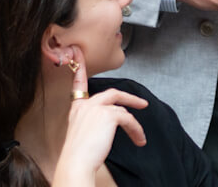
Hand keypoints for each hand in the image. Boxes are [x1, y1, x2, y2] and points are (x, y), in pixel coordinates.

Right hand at [52, 46, 147, 186]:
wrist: (76, 163)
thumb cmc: (78, 155)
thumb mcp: (82, 133)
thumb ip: (93, 122)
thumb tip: (112, 121)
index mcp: (77, 108)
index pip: (78, 83)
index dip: (80, 68)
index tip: (77, 54)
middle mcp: (86, 105)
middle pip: (112, 94)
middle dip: (129, 98)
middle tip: (142, 103)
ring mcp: (97, 108)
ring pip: (123, 110)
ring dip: (134, 125)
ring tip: (140, 136)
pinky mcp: (109, 115)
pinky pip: (129, 120)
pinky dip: (136, 130)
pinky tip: (138, 139)